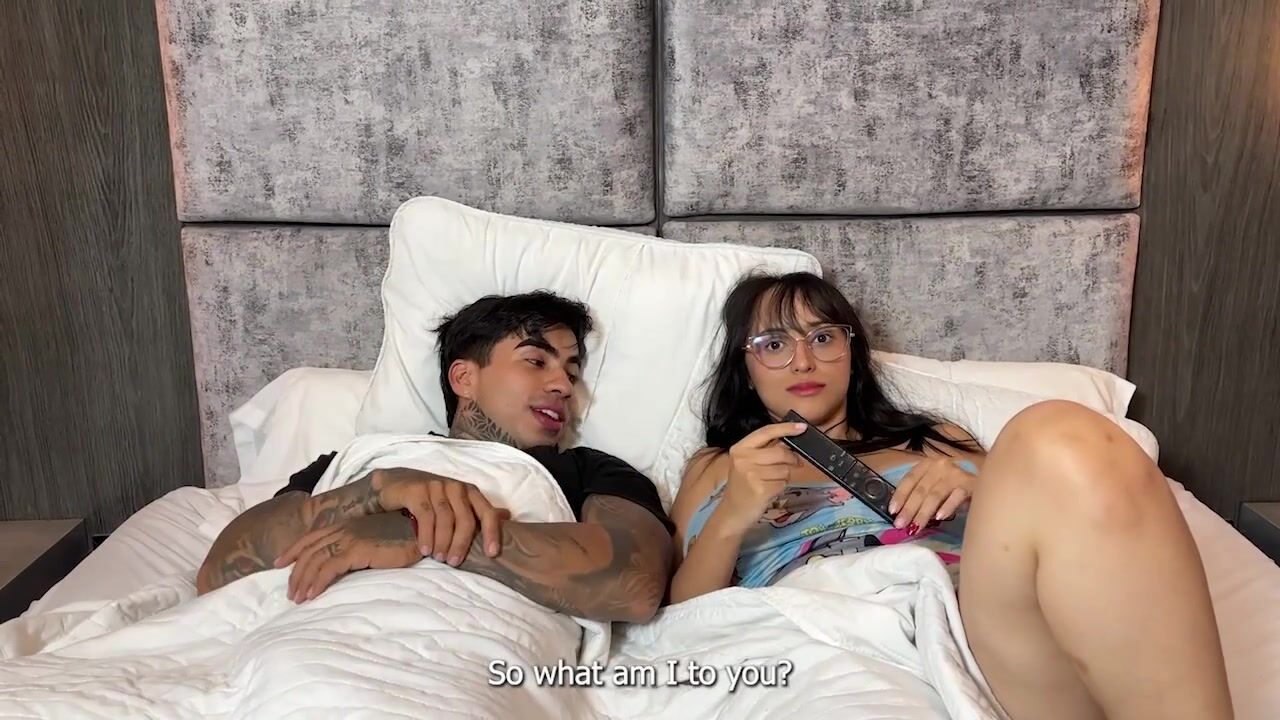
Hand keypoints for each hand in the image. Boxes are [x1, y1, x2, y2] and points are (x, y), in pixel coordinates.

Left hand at [275, 512, 420, 601]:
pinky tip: (312, 595)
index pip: (311, 538)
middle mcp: (343, 528)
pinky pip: (329, 568)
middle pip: (309, 551)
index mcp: (345, 524)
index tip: (279, 563)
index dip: (293, 550)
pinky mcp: (356, 548)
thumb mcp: (374, 540)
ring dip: (303, 581)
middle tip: (290, 593)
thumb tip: (344, 563)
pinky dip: (317, 582)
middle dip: (296, 573)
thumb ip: (357, 547)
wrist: (419, 531)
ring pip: (315, 560)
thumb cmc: (402, 538)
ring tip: (298, 599)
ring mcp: (348, 537)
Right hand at [371, 468, 510, 563]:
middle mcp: (456, 487)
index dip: (492, 533)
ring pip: (446, 519)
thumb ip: (478, 512)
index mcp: (470, 492)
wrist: (396, 485)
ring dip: (443, 542)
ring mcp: (437, 486)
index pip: (487, 513)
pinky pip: (426, 516)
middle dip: (462, 543)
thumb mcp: (456, 504)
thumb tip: (507, 517)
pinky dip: (426, 535)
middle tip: (454, 563)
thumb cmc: (430, 500)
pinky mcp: (418, 490)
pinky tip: (425, 549)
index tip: (491, 554)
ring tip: (438, 558)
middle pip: (466, 519)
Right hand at [717, 422, 807, 532]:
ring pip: (784, 469)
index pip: (766, 431)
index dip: (786, 428)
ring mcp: (751, 475)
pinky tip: (770, 491)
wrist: (732, 512)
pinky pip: (783, 483)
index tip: (802, 427)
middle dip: (791, 458)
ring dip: (784, 476)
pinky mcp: (761, 489)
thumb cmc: (743, 486)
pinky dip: (781, 487)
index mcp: (740, 448)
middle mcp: (743, 459)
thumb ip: (766, 450)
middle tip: (794, 463)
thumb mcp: (748, 463)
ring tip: (771, 481)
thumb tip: (791, 439)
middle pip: (780, 452)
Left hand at [888, 456, 977, 532]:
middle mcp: (940, 466)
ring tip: (915, 527)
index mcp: (927, 464)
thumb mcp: (935, 482)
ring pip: (935, 495)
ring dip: (923, 512)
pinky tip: (939, 518)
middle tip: (900, 525)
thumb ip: (920, 491)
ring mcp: (956, 474)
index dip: (900, 495)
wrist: (989, 478)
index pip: (910, 479)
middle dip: (909, 509)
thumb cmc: (955, 483)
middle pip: (921, 489)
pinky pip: (957, 497)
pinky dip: (947, 507)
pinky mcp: (971, 484)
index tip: (892, 511)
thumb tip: (901, 511)